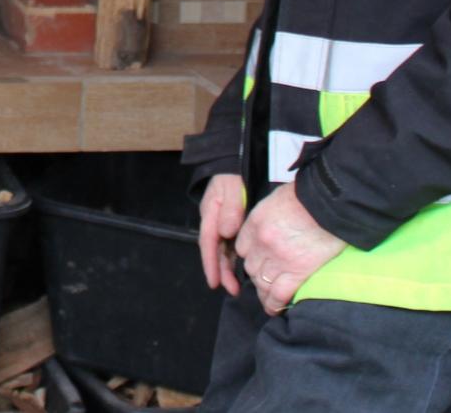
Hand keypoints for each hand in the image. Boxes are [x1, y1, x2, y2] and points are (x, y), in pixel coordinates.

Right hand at [196, 173, 246, 294]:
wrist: (235, 160)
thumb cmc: (233, 174)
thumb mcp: (231, 187)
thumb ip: (230, 209)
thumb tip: (226, 232)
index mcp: (211, 213)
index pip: (208, 242)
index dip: (211, 263)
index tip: (215, 282)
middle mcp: (214, 220)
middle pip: (214, 250)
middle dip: (221, 271)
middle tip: (231, 289)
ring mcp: (222, 222)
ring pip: (222, 249)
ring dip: (228, 267)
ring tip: (237, 286)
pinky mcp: (231, 222)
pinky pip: (230, 243)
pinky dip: (234, 257)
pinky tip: (241, 268)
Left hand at [232, 182, 346, 314]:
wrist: (331, 205)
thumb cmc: (309, 197)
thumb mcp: (278, 200)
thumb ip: (268, 216)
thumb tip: (271, 226)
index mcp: (256, 223)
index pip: (242, 247)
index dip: (251, 255)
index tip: (258, 260)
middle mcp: (262, 243)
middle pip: (251, 267)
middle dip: (257, 274)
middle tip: (267, 279)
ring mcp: (278, 259)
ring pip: (262, 283)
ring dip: (264, 292)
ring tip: (270, 298)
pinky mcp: (297, 272)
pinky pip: (278, 295)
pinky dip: (274, 304)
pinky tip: (275, 309)